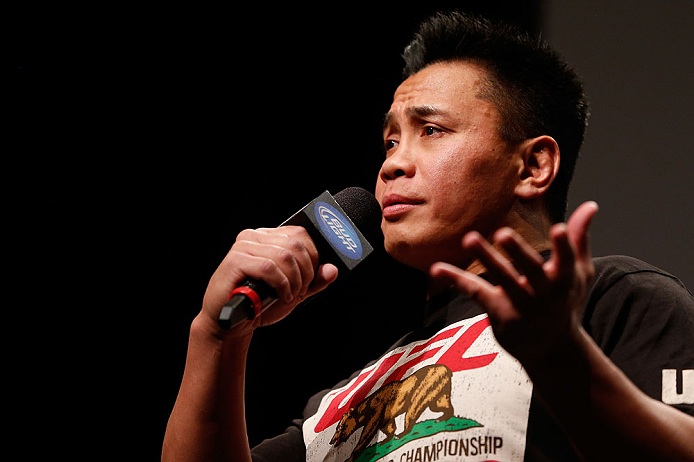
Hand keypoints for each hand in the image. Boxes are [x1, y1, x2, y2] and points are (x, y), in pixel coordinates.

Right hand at [200, 226, 337, 338]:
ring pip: (284, 256)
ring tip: (288, 295)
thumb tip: (332, 269)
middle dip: (305, 272)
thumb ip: (314, 281)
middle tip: (299, 291)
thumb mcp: (294, 291)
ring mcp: (243, 247)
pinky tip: (279, 296)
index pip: (300, 233)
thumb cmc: (258, 304)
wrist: (232, 324)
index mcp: (268, 237)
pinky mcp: (235, 261)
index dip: (313, 257)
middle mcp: (254, 236)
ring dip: (293, 281)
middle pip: (296, 244)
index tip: (311, 278)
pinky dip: (281, 285)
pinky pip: (269, 268)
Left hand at [429, 202, 598, 367]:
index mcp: (564, 279)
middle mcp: (543, 292)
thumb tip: (590, 206)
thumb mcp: (578, 274)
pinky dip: (456, 280)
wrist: (552, 350)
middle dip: (518, 252)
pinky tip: (437, 269)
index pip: (566, 259)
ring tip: (470, 238)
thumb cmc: (564, 303)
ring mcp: (520, 304)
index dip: (564, 245)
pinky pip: (475, 292)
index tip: (559, 228)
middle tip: (503, 233)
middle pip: (530, 269)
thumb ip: (579, 240)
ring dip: (485, 258)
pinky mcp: (499, 312)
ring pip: (501, 278)